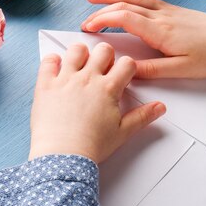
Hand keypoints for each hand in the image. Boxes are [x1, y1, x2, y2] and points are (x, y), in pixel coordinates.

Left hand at [29, 42, 165, 163]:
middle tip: (101, 69)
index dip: (126, 67)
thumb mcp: (122, 132)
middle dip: (106, 56)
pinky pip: (48, 61)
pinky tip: (57, 68)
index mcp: (108, 89)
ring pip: (76, 50)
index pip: (126, 63)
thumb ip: (142, 117)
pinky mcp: (46, 84)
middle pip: (103, 50)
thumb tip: (159, 107)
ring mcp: (65, 79)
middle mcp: (87, 79)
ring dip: (80, 54)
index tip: (121, 75)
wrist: (63, 155)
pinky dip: (52, 60)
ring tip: (79, 66)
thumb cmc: (91, 146)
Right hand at [81, 0, 205, 78]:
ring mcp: (165, 10)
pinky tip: (120, 0)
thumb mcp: (182, 70)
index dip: (103, 20)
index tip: (88, 28)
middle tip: (84, 23)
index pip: (125, 18)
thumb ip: (153, 70)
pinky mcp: (170, 9)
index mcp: (160, 31)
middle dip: (100, 12)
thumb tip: (127, 70)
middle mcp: (160, 16)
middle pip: (123, 6)